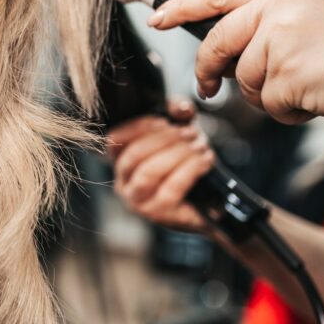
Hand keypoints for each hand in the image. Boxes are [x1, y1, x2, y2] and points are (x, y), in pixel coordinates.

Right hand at [106, 99, 214, 233]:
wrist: (209, 206)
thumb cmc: (187, 167)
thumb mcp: (180, 136)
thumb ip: (178, 116)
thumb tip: (182, 109)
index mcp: (121, 164)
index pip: (113, 142)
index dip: (137, 128)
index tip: (163, 121)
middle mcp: (124, 185)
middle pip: (134, 156)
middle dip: (164, 139)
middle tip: (190, 132)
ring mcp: (139, 203)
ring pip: (149, 172)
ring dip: (177, 154)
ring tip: (199, 145)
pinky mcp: (160, 214)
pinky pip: (171, 188)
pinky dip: (191, 169)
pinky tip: (206, 159)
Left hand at [148, 0, 323, 128]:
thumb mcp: (308, 18)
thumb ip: (264, 26)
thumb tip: (218, 53)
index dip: (183, 7)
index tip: (158, 18)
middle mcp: (280, 6)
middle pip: (218, 42)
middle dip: (207, 71)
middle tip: (205, 88)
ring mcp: (282, 38)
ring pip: (242, 80)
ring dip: (266, 96)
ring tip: (305, 86)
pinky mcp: (288, 72)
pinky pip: (267, 104)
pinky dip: (286, 112)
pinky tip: (315, 98)